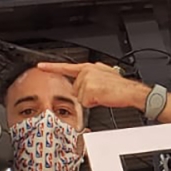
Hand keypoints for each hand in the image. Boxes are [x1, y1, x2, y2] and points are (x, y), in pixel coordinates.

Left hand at [37, 62, 151, 110]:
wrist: (130, 91)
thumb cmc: (120, 87)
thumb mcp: (105, 75)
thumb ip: (92, 75)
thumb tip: (86, 80)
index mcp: (89, 67)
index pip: (66, 67)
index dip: (52, 67)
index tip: (40, 66)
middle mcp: (86, 71)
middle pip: (75, 89)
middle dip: (85, 94)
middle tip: (100, 92)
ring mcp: (87, 80)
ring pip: (80, 97)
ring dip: (90, 100)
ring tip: (102, 94)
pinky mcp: (88, 89)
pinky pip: (85, 103)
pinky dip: (93, 104)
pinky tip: (102, 98)